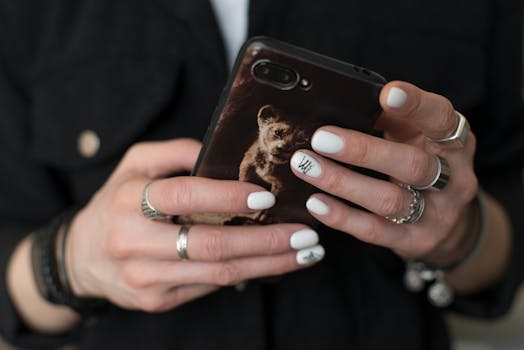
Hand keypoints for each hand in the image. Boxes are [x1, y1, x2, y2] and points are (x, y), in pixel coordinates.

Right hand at [66, 139, 322, 311]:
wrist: (81, 256)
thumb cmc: (116, 202)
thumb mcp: (134, 164)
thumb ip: (174, 151)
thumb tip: (221, 150)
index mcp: (129, 201)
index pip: (185, 196)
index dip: (227, 197)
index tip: (266, 197)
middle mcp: (135, 243)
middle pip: (211, 245)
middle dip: (266, 241)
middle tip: (305, 234)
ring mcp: (146, 278)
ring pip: (218, 274)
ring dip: (268, 264)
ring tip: (304, 253)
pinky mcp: (156, 300)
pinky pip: (209, 287)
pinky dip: (246, 274)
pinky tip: (273, 264)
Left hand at [290, 81, 477, 264]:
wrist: (448, 222)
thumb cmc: (421, 165)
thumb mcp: (415, 138)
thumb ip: (391, 120)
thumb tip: (341, 104)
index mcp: (454, 142)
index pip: (441, 119)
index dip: (416, 105)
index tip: (386, 92)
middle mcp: (453, 179)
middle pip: (412, 165)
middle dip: (363, 151)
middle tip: (321, 138)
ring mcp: (436, 215)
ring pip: (389, 200)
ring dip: (343, 183)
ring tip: (307, 166)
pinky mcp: (414, 241)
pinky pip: (375, 231)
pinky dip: (342, 217)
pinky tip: (316, 203)